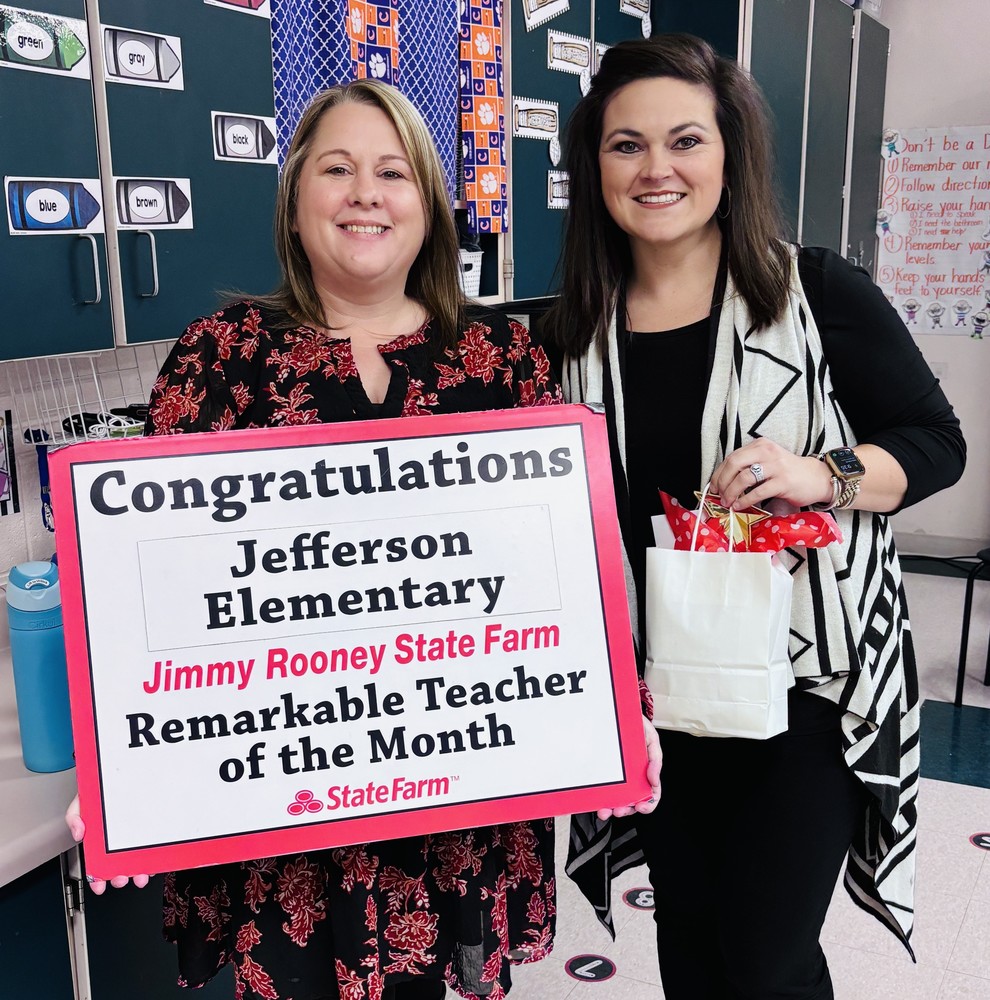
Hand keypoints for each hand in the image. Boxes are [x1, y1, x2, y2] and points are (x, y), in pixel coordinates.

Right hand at [65, 795, 149, 893]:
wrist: (122, 771)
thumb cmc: (102, 788)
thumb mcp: (83, 799)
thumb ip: (75, 815)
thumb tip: (79, 833)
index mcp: (102, 837)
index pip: (98, 861)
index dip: (97, 877)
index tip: (99, 886)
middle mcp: (120, 838)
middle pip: (120, 862)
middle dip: (120, 875)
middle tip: (120, 878)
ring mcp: (137, 834)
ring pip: (138, 857)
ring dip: (139, 870)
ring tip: (140, 874)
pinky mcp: (153, 827)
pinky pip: (155, 844)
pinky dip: (154, 855)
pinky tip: (154, 860)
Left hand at [596, 717, 661, 819]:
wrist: (619, 711)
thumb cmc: (637, 724)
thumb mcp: (651, 738)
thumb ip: (655, 759)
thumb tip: (654, 781)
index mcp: (646, 771)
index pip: (651, 793)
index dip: (648, 804)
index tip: (641, 807)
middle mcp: (632, 776)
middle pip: (632, 800)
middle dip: (626, 809)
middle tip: (619, 810)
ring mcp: (618, 774)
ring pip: (616, 798)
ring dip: (612, 807)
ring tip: (606, 810)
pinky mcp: (604, 770)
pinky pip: (602, 787)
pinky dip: (600, 797)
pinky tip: (597, 801)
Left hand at [709, 438, 832, 511]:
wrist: (816, 477)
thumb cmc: (788, 471)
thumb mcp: (767, 461)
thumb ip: (748, 466)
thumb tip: (723, 482)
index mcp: (760, 445)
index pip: (732, 457)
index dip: (719, 473)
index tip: (713, 486)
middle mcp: (767, 452)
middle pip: (734, 464)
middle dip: (722, 482)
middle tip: (719, 495)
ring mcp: (776, 467)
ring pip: (744, 478)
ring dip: (731, 492)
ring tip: (727, 503)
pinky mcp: (783, 482)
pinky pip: (758, 492)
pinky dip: (745, 500)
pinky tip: (739, 506)